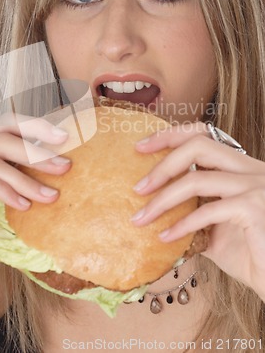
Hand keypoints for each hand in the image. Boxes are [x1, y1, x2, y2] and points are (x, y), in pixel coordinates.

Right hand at [0, 113, 70, 276]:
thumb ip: (15, 193)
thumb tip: (53, 187)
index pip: (3, 126)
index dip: (34, 127)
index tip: (63, 138)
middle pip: (1, 135)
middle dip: (37, 151)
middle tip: (65, 166)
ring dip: (25, 178)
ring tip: (49, 196)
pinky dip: (4, 189)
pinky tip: (22, 205)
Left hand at [132, 123, 264, 300]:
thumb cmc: (251, 254)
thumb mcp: (215, 226)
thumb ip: (192, 210)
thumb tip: (152, 205)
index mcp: (242, 167)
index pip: (204, 134)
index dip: (170, 136)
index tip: (141, 147)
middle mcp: (252, 169)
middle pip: (199, 145)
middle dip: (162, 164)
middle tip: (137, 187)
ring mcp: (256, 186)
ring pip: (197, 179)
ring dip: (162, 200)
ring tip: (140, 218)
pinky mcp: (255, 208)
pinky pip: (207, 211)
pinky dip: (181, 225)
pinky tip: (164, 238)